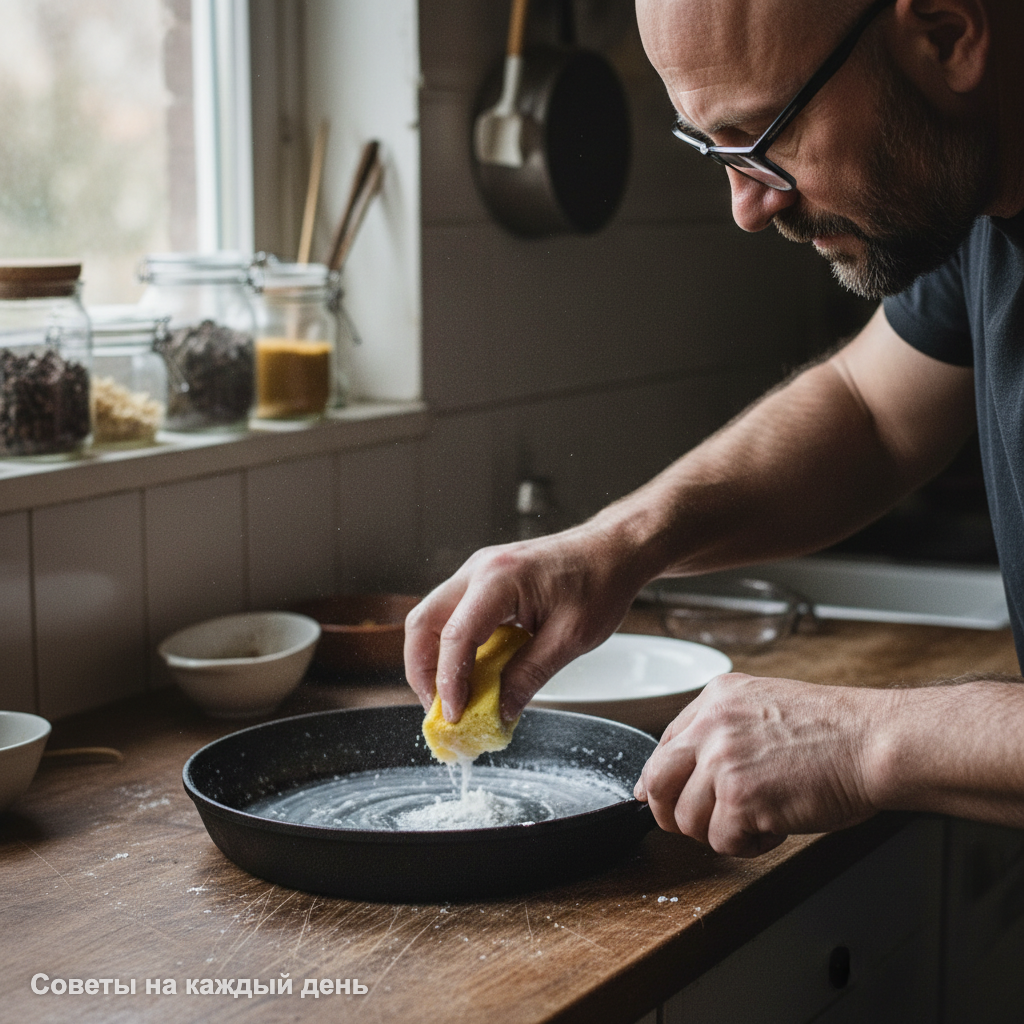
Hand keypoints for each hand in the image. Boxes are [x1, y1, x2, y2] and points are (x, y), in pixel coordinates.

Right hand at [404, 523, 652, 722]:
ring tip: (452, 696)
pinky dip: (452, 646)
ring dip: (433, 658)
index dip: (449, 682)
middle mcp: (478, 570)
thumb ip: (529, 676)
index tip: (456, 716)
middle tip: (440, 709)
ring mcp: (478, 571)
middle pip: (424, 622)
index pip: (456, 637)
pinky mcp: (484, 579)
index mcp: (499, 580)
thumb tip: (499, 711)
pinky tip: (470, 672)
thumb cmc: (600, 583)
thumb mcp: (570, 639)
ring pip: (432, 617)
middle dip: (423, 670)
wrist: (614, 549)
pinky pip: (453, 614)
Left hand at [634, 673, 881, 856]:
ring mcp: (723, 761)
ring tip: (759, 820)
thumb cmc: (834, 731)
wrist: (874, 742)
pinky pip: (721, 841)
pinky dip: (748, 846)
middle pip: (658, 781)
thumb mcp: (764, 707)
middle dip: (671, 812)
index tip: (666, 798)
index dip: (664, 780)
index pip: (665, 744)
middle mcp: (712, 725)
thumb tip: (679, 771)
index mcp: (716, 698)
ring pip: (688, 819)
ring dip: (721, 831)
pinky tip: (774, 828)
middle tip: (700, 823)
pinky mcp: (740, 798)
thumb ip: (721, 730)